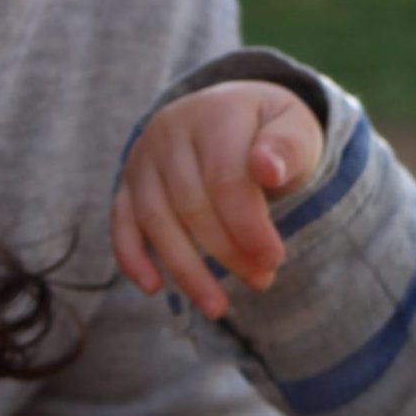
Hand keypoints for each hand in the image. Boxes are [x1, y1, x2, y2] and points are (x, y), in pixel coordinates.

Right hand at [111, 81, 325, 319]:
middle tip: (261, 280)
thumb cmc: (269, 129)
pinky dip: (131, 256)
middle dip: (227, 252)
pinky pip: (121, 221)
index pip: (225, 178)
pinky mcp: (129, 181)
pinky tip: (152, 287)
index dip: (248, 226)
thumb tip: (268, 170)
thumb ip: (288, 148)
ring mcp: (144, 156)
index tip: (274, 259)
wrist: (231, 109)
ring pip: (155, 219)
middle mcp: (171, 130)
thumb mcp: (294, 127)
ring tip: (218, 306)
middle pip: (191, 204)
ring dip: (185, 269)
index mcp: (215, 113)